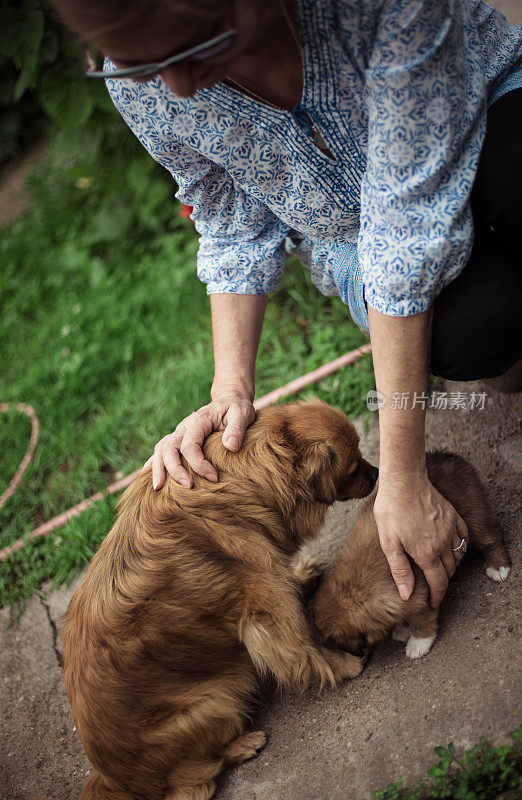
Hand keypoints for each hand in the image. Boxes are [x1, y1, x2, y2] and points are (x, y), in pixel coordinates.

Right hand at [142, 390, 254, 489]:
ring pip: (161, 449)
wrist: (229, 401)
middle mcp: (184, 427)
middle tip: (187, 487)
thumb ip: (237, 428)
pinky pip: (161, 450)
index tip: (213, 478)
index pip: (189, 445)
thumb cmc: (237, 409)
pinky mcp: (179, 439)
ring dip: (158, 468)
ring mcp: (179, 433)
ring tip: (158, 488)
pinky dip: (154, 463)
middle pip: (169, 448)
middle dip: (174, 470)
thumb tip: (230, 446)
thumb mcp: (242, 413)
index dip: (198, 464)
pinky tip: (152, 478)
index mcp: (198, 421)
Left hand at [374, 472, 468, 608]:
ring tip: (440, 568)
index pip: (438, 583)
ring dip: (451, 565)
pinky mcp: (453, 516)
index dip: (437, 596)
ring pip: (458, 556)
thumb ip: (400, 570)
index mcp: (426, 553)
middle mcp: (443, 543)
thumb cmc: (391, 510)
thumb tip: (407, 595)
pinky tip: (452, 547)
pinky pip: (463, 537)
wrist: (404, 481)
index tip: (433, 603)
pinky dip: (460, 546)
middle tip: (434, 586)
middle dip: (442, 582)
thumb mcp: (388, 543)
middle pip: (449, 571)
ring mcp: (450, 529)